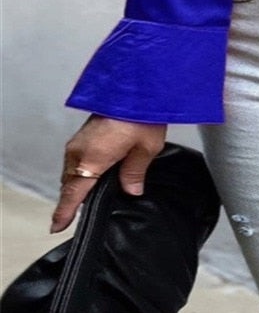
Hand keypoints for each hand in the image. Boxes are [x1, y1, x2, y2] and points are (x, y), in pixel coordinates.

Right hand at [51, 113, 166, 233]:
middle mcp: (78, 151)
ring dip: (78, 182)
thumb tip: (131, 191)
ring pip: (72, 171)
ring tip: (90, 193)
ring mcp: (78, 141)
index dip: (65, 212)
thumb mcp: (146, 148)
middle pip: (70, 184)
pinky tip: (95, 171)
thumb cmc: (141, 114)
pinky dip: (81, 169)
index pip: (73, 194)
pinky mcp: (82, 134)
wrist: (135, 86)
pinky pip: (76, 159)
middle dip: (74, 198)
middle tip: (78, 213)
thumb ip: (135, 172)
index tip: (57, 227)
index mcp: (92, 159)